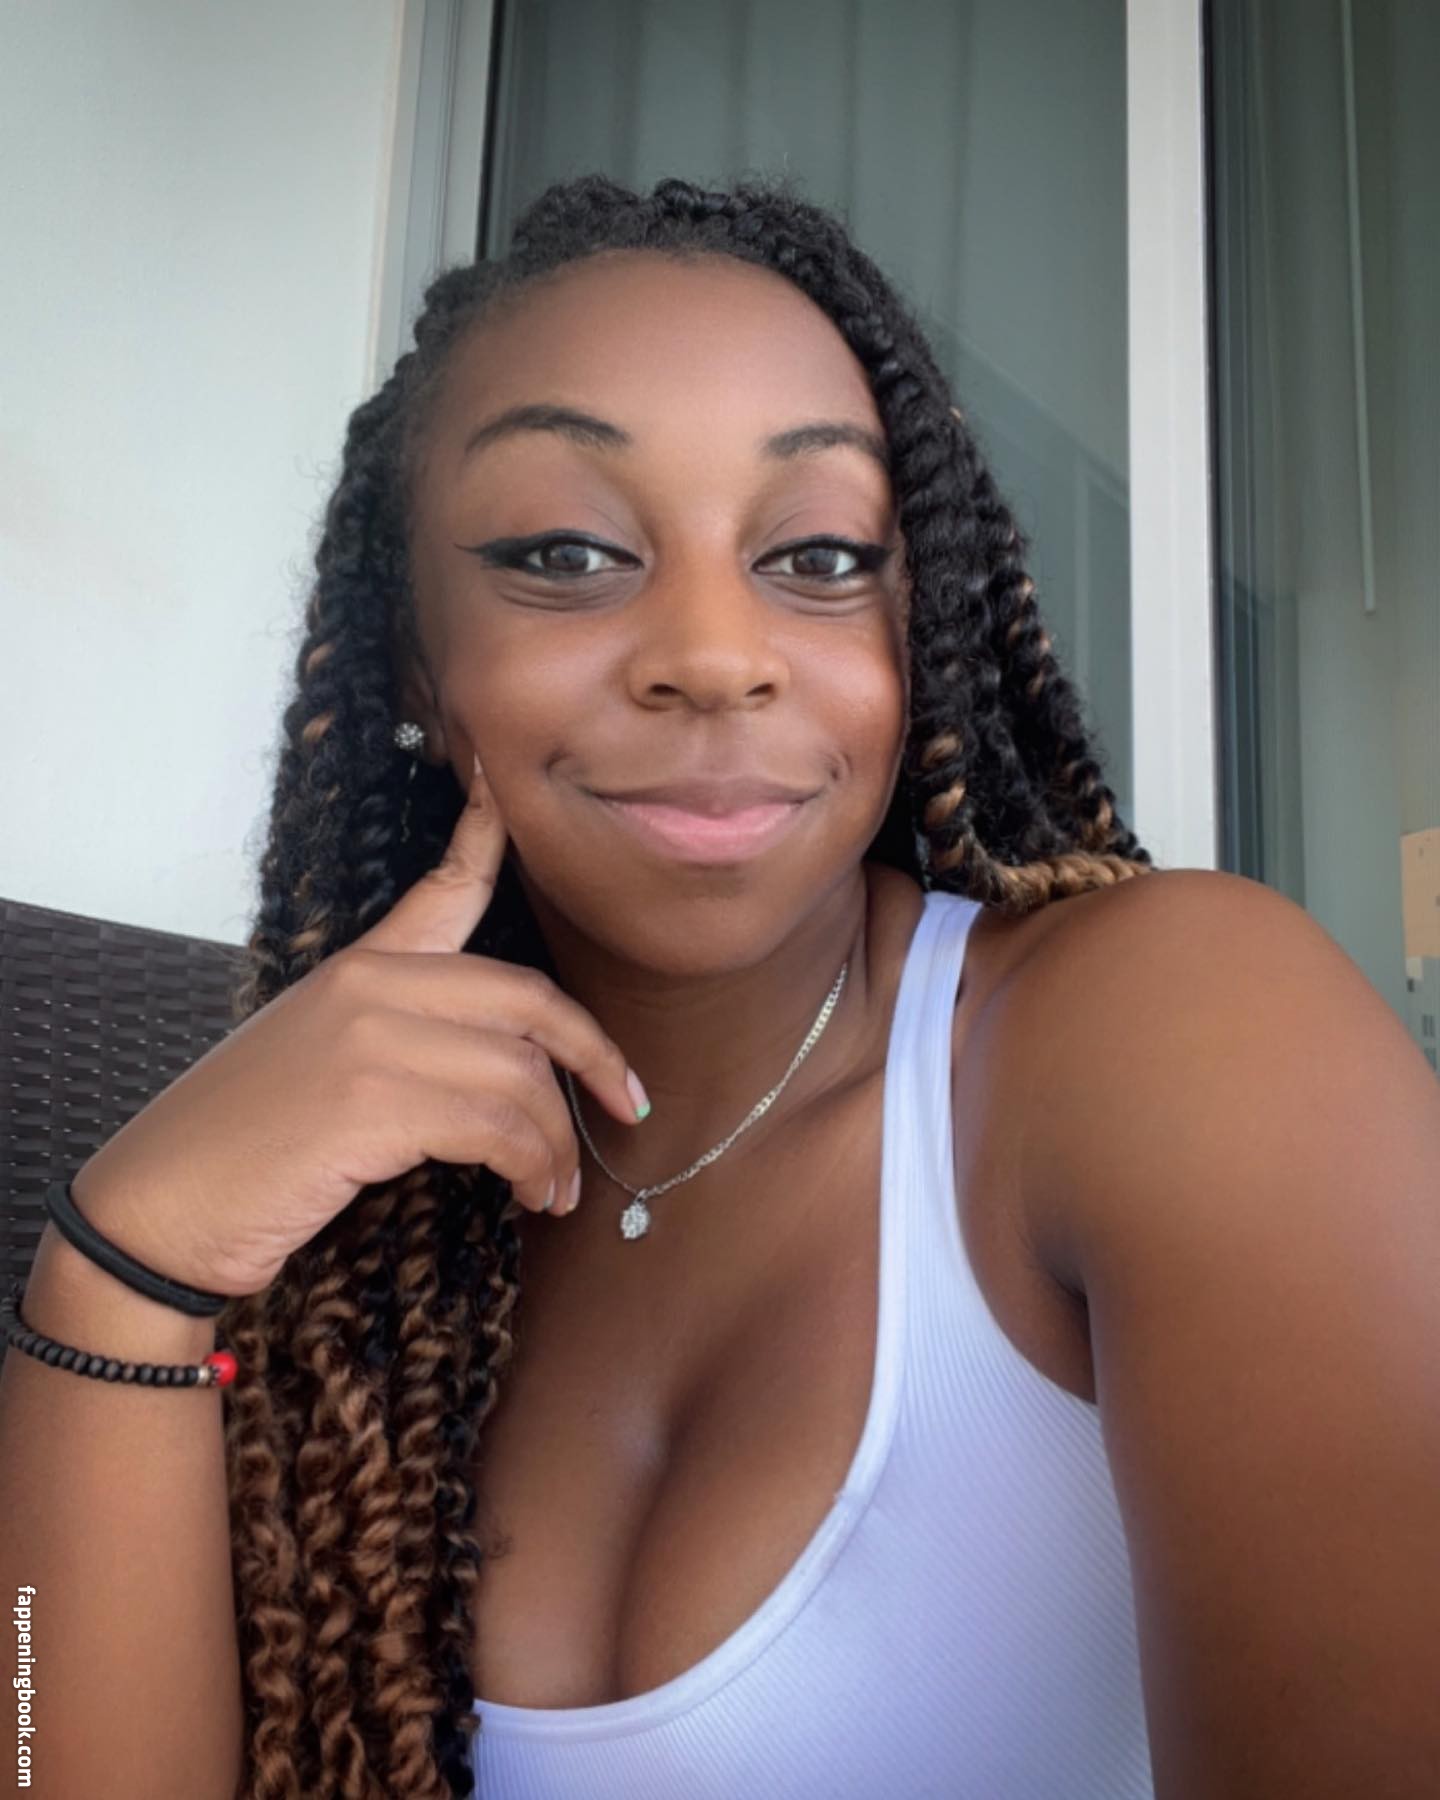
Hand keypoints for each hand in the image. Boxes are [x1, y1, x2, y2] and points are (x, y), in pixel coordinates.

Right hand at [71, 756, 645, 1295]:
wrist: (156, 1209)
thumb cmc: (242, 1149)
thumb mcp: (315, 1061)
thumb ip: (400, 1040)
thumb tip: (506, 1072)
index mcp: (358, 967)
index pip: (443, 887)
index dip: (487, 832)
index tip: (508, 784)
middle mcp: (371, 985)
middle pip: (526, 999)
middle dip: (595, 1056)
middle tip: (628, 1105)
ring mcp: (371, 1039)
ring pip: (520, 1076)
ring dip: (557, 1143)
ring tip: (557, 1190)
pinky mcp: (374, 1102)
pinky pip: (496, 1126)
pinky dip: (530, 1166)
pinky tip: (530, 1195)